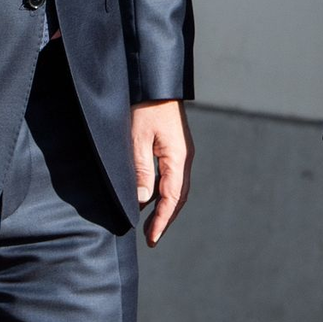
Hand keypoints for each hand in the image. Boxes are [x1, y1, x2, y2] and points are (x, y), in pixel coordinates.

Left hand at [131, 99, 193, 246]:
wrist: (156, 82)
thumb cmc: (145, 108)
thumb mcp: (137, 140)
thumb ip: (141, 171)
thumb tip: (143, 201)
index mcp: (179, 157)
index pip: (173, 197)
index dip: (162, 220)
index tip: (152, 239)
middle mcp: (184, 156)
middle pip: (178, 195)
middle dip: (166, 217)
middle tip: (151, 237)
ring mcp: (181, 150)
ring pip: (176, 186)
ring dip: (164, 205)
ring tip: (149, 222)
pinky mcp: (175, 145)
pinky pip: (171, 175)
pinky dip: (162, 191)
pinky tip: (148, 196)